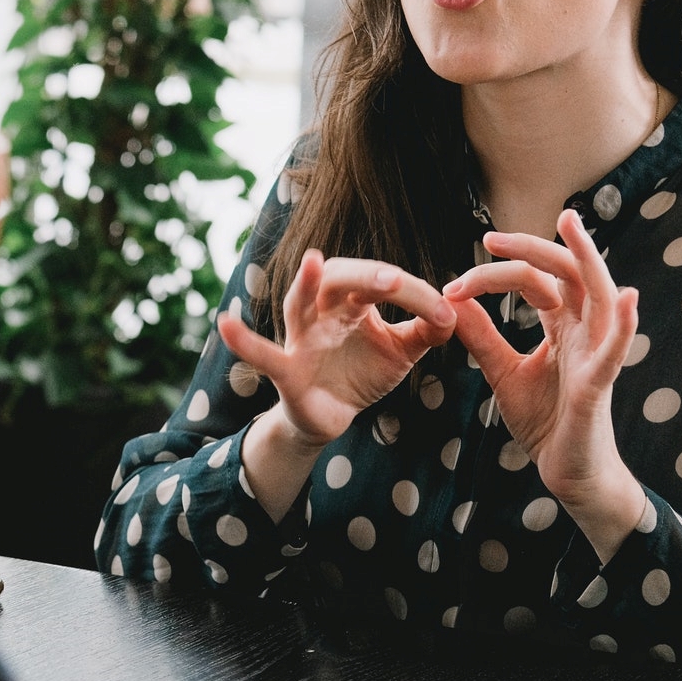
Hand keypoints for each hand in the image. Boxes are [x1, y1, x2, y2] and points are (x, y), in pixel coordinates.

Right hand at [219, 250, 455, 447]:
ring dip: (305, 284)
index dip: (414, 295)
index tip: (445, 314)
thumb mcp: (401, 350)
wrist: (331, 416)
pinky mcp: (285, 370)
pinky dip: (244, 341)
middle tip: (393, 281)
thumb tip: (457, 312)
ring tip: (311, 263)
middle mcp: (323, 310)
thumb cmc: (362, 372)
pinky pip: (263, 354)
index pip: (382, 283)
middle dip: (365, 276)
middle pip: (339, 278)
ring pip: (299, 303)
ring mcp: (299, 338)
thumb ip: (428, 330)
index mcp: (353, 301)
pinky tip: (224, 326)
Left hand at [442, 209, 645, 558]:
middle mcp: (584, 332)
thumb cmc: (545, 421)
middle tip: (490, 237)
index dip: (495, 273)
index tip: (454, 282)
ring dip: (587, 259)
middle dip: (532, 249)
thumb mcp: (503, 372)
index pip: (534, 281)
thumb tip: (451, 300)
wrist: (566, 472)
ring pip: (599, 295)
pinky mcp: (600, 386)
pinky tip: (627, 298)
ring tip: (573, 227)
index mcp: (562, 327)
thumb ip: (482, 337)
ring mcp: (596, 355)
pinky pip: (617, 351)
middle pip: (566, 274)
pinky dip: (624, 325)